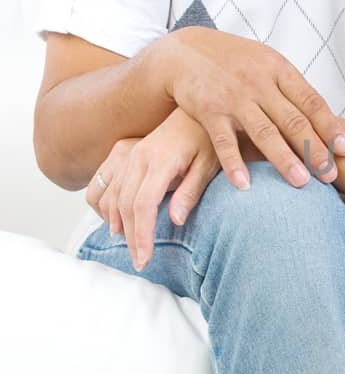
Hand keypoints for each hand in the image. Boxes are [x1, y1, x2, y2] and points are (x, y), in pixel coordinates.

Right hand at [87, 107, 220, 270]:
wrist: (195, 112)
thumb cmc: (208, 140)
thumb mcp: (208, 165)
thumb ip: (191, 192)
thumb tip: (175, 221)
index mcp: (160, 160)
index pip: (143, 205)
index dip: (142, 235)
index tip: (146, 259)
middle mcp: (138, 157)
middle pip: (125, 205)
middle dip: (131, 237)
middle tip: (140, 262)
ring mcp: (129, 155)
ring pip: (113, 196)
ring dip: (118, 225)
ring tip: (132, 248)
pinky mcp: (125, 154)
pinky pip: (107, 184)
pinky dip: (108, 207)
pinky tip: (117, 225)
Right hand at [157, 28, 344, 191]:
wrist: (185, 51)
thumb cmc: (236, 62)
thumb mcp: (267, 64)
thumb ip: (291, 89)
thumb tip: (326, 119)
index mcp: (279, 70)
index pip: (311, 100)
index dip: (329, 125)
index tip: (344, 148)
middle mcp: (259, 84)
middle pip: (292, 120)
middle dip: (314, 149)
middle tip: (330, 174)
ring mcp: (234, 98)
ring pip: (264, 133)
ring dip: (283, 159)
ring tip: (301, 182)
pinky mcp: (209, 112)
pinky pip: (224, 142)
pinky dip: (234, 164)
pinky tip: (245, 185)